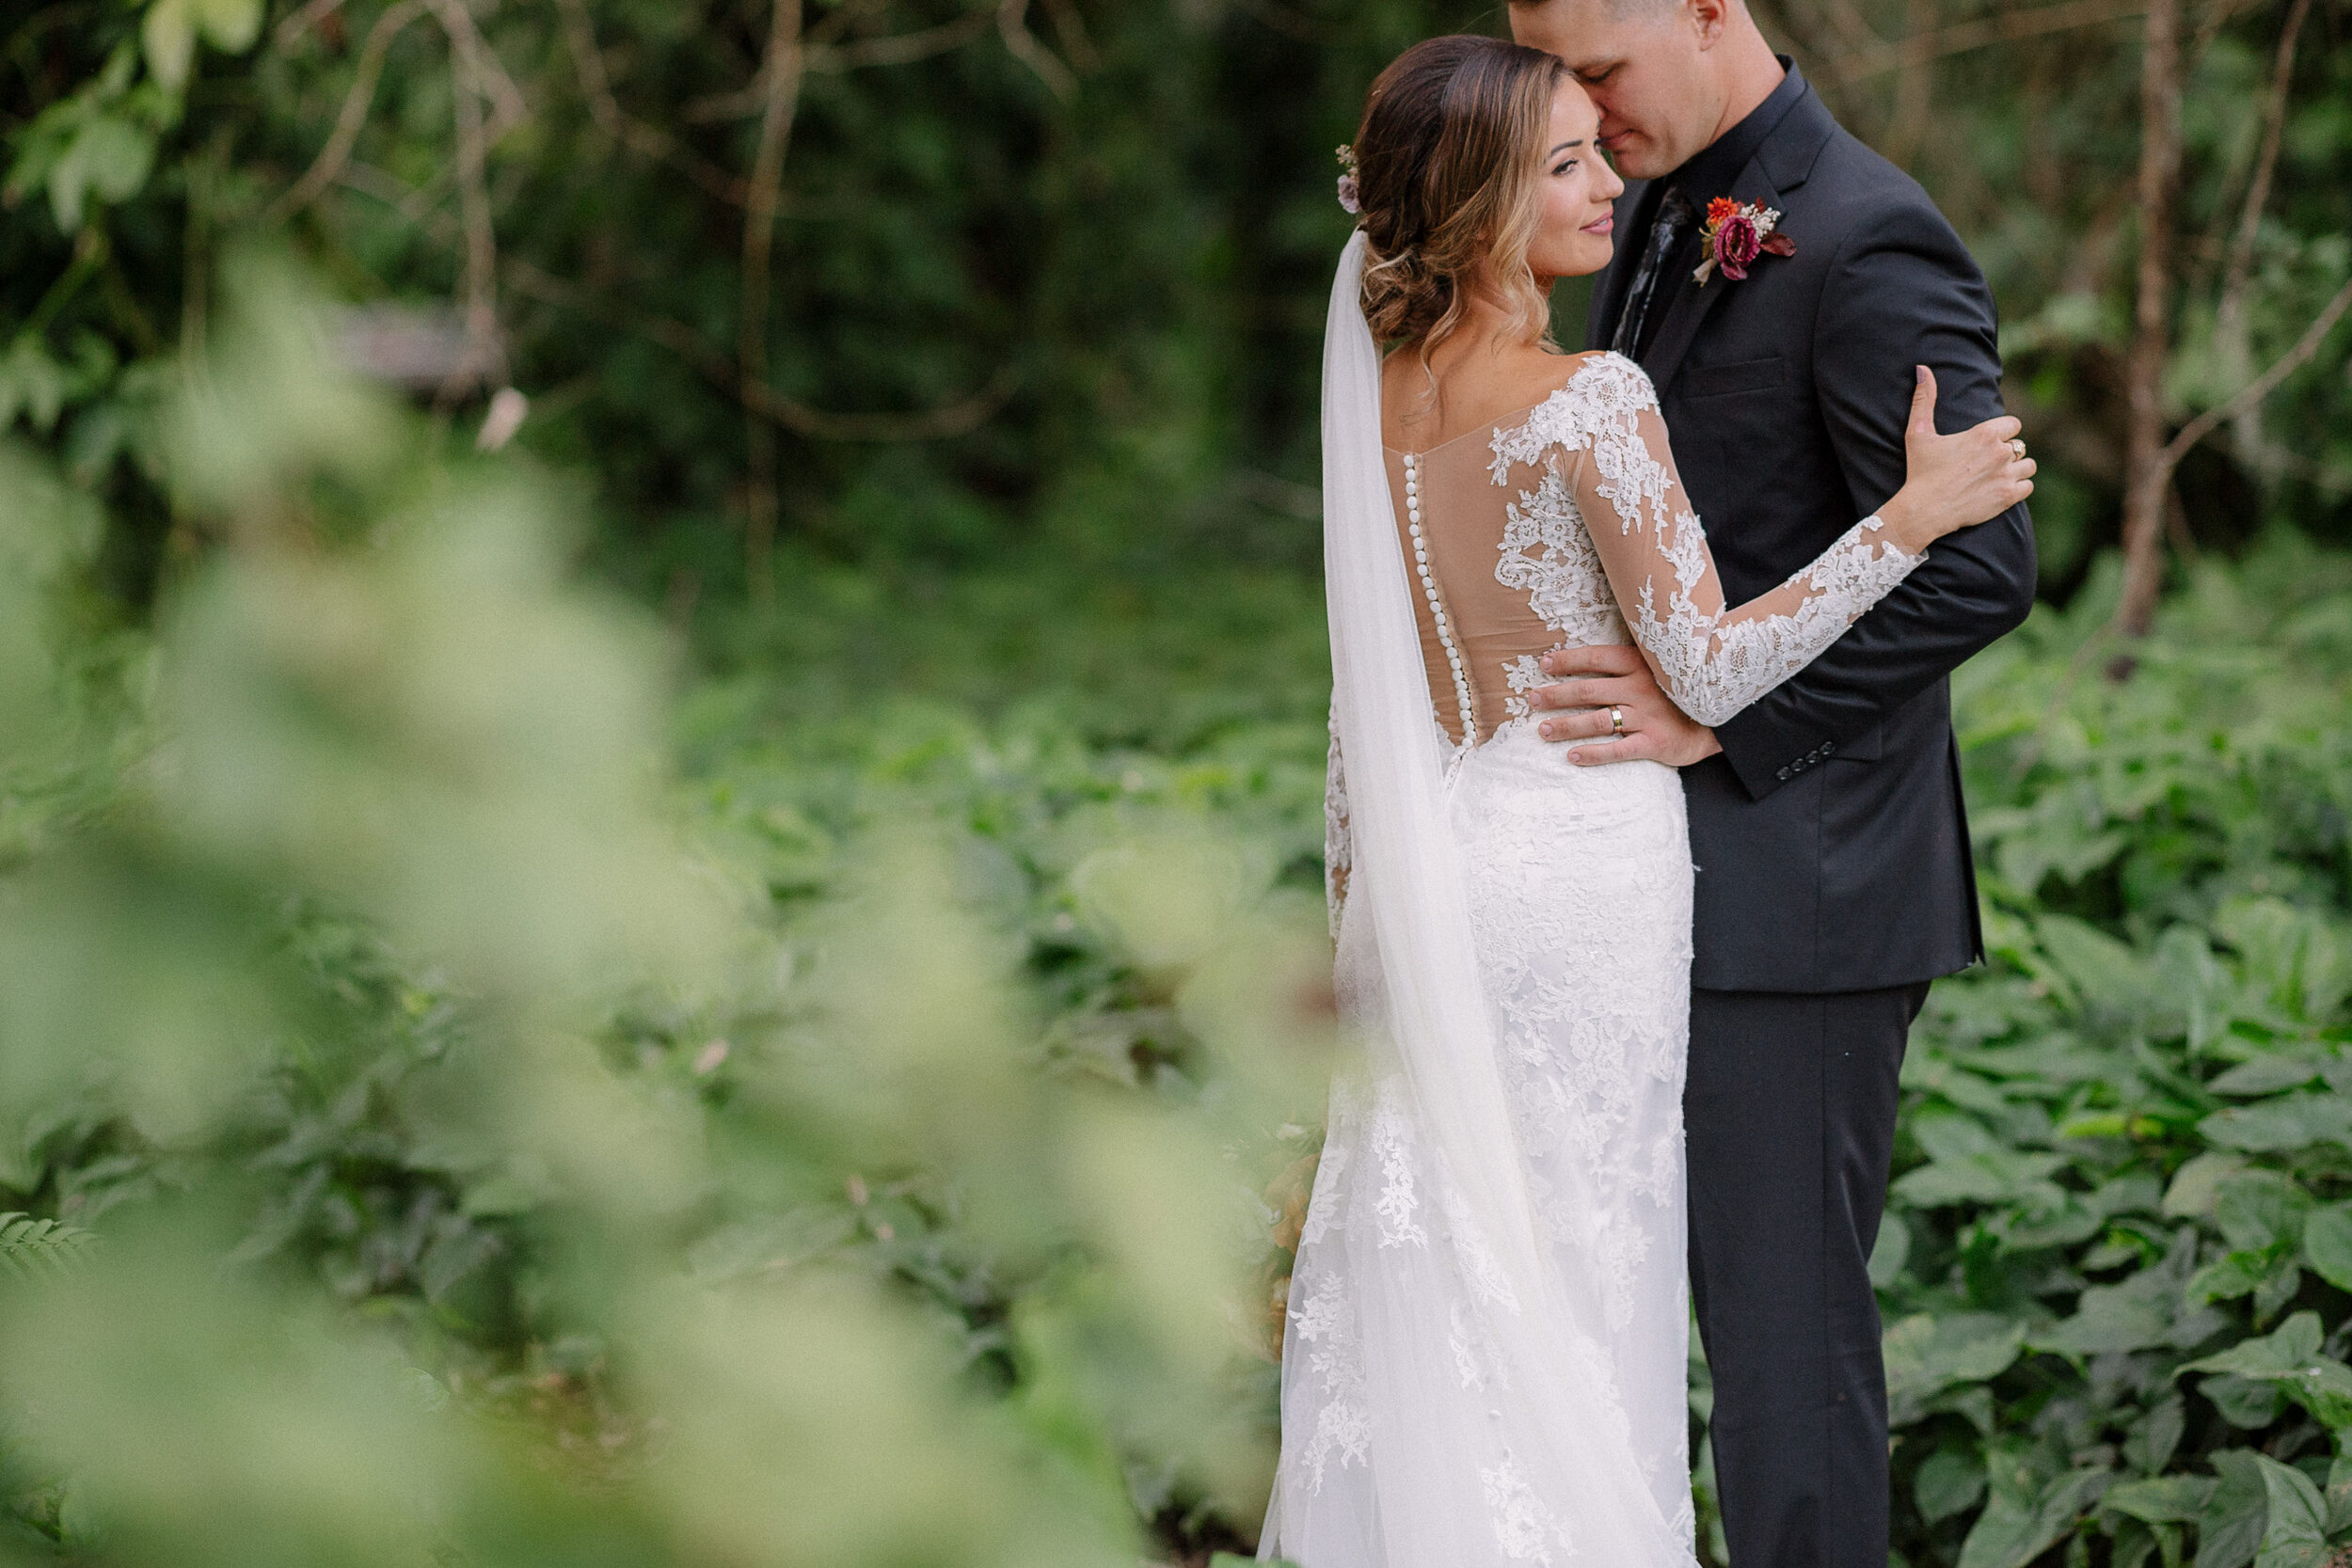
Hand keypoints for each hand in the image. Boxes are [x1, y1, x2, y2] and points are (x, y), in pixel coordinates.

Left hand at [1528, 644, 1722, 766]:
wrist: (1724, 718)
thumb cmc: (1682, 692)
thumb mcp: (1661, 668)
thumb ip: (1631, 663)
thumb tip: (1593, 659)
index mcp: (1640, 665)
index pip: (1596, 659)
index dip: (1568, 660)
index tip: (1544, 663)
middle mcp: (1640, 689)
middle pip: (1588, 690)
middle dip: (1555, 695)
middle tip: (1532, 700)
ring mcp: (1647, 717)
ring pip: (1598, 721)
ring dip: (1567, 726)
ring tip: (1543, 731)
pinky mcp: (1655, 743)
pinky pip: (1619, 750)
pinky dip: (1594, 754)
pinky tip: (1573, 756)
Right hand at [1875, 366, 2036, 553]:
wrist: (1923, 511)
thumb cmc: (1920, 471)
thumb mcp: (1919, 433)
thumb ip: (1925, 399)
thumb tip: (1922, 368)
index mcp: (1984, 433)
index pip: (2013, 425)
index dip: (2001, 433)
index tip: (1986, 444)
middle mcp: (2000, 452)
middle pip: (2019, 445)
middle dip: (2006, 453)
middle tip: (1985, 464)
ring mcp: (2007, 475)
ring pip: (2028, 465)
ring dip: (2016, 469)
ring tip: (1996, 476)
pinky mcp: (2009, 496)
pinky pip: (2028, 486)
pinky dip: (2018, 488)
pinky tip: (2000, 489)